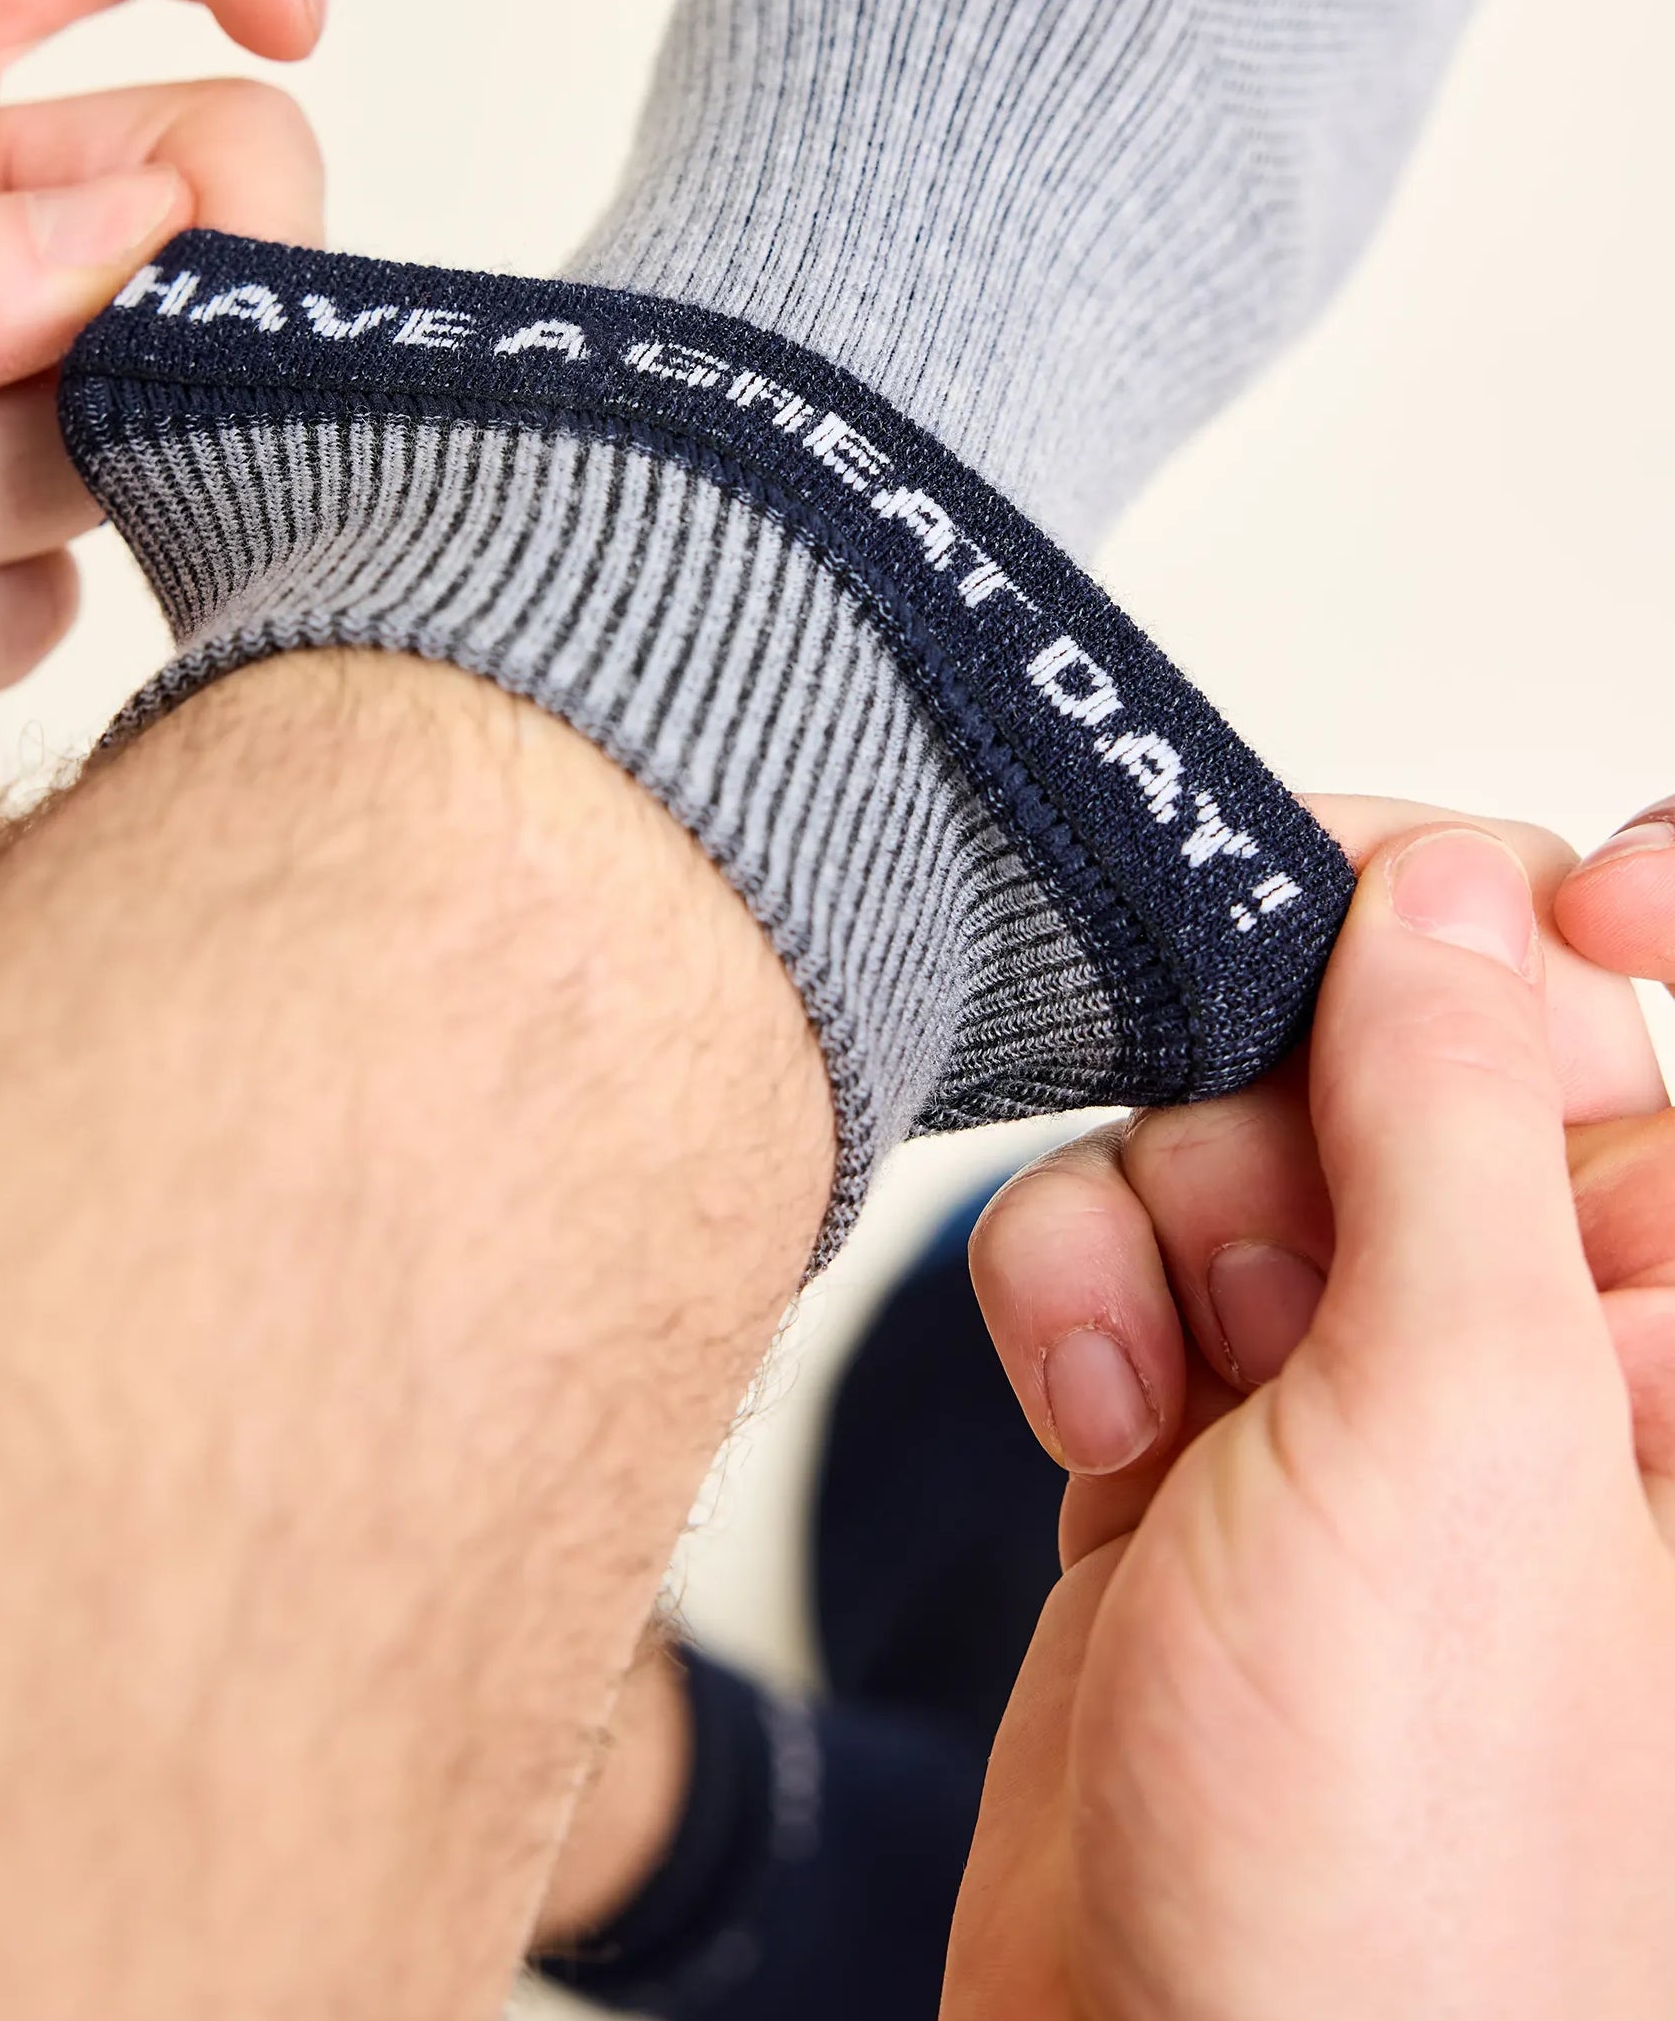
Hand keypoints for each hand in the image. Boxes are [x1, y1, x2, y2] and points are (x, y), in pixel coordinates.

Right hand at [979, 795, 1661, 1482]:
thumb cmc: (1383, 1810)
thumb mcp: (1462, 1413)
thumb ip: (1455, 1115)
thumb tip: (1442, 880)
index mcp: (1660, 1315)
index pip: (1614, 997)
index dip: (1534, 911)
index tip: (1396, 893)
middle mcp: (1515, 1322)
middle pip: (1387, 1032)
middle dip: (1276, 1103)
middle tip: (1253, 1205)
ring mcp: (1340, 1358)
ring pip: (1218, 1120)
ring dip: (1152, 1227)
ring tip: (1174, 1374)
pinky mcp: (1181, 1396)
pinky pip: (1106, 1224)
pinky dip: (1074, 1298)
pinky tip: (1105, 1424)